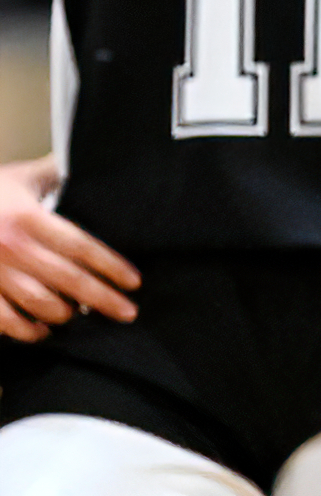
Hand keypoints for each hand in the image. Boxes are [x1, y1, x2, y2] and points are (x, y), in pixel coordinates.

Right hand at [0, 155, 139, 340]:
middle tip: (127, 312)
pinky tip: (41, 331)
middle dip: (102, 299)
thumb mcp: (20, 178)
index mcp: (27, 218)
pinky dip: (24, 329)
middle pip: (68, 280)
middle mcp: (11, 246)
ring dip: (64, 314)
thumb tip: (93, 164)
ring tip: (80, 315)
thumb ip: (55, 173)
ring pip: (38, 303)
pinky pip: (2, 319)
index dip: (111, 266)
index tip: (133, 282)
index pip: (81, 246)